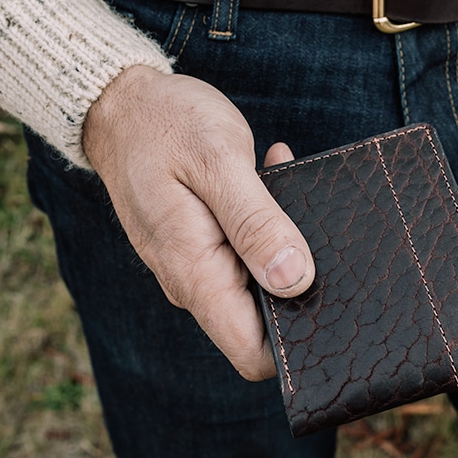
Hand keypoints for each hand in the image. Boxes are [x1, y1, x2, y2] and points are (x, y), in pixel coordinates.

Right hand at [82, 64, 312, 380]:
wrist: (121, 104)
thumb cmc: (166, 125)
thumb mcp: (217, 162)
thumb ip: (255, 223)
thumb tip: (296, 281)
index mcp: (195, 272)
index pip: (251, 352)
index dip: (297, 343)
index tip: (336, 307)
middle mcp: (194, 279)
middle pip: (264, 320)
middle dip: (303, 287)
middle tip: (325, 232)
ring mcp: (198, 262)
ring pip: (261, 279)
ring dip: (286, 242)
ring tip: (294, 191)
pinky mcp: (204, 241)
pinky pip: (250, 247)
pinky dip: (270, 219)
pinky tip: (275, 173)